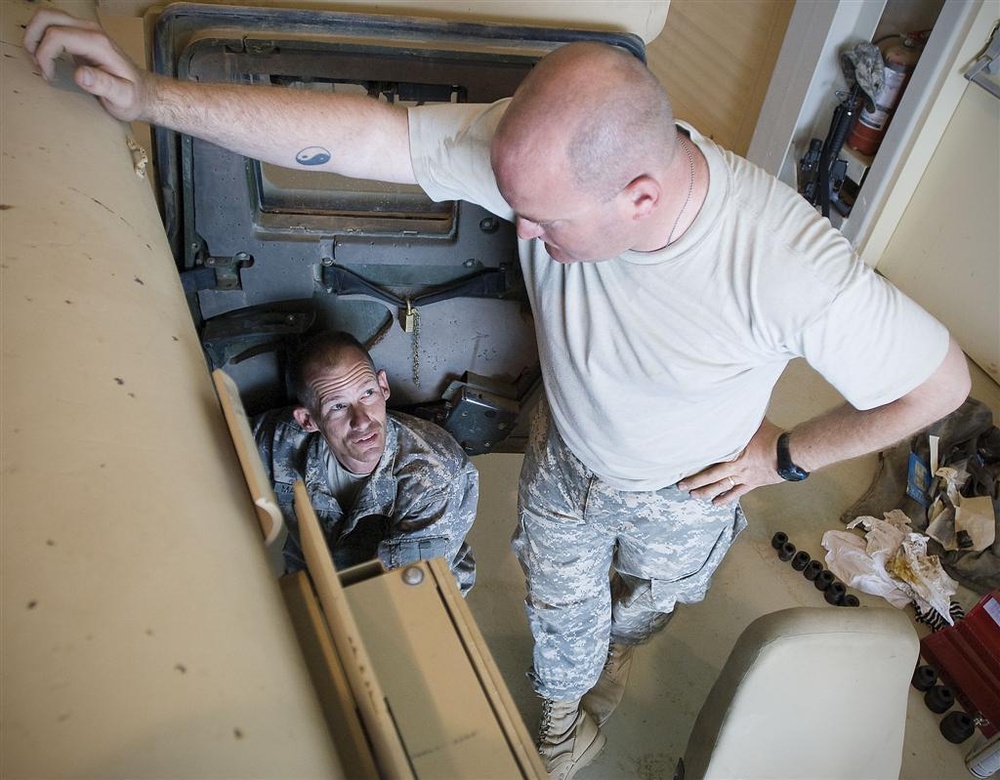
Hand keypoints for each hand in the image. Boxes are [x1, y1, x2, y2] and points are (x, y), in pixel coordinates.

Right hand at [23, 9, 149, 121]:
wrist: (143, 91)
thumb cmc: (133, 97)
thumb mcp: (123, 98)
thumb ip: (104, 85)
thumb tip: (79, 74)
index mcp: (98, 44)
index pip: (57, 36)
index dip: (45, 55)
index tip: (49, 76)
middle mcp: (91, 30)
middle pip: (47, 17)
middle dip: (33, 40)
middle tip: (38, 65)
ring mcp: (86, 30)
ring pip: (47, 17)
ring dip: (34, 36)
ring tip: (40, 62)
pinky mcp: (81, 35)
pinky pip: (53, 25)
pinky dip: (41, 38)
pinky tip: (47, 59)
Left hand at [677, 418, 783, 503]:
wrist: (790, 453)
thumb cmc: (773, 437)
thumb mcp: (755, 423)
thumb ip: (743, 418)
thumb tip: (736, 402)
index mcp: (733, 452)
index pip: (710, 458)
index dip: (696, 463)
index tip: (682, 465)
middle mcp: (735, 467)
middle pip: (711, 476)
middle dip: (695, 482)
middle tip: (682, 486)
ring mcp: (743, 477)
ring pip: (721, 487)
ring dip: (706, 492)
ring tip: (694, 496)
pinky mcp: (752, 484)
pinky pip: (736, 493)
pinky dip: (726, 499)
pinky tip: (716, 503)